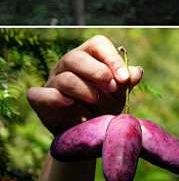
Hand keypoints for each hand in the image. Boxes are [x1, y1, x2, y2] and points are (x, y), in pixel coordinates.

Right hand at [27, 35, 142, 134]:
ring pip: (65, 77)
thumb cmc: (101, 111)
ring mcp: (52, 81)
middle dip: (97, 72)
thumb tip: (136, 71)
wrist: (86, 137)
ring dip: (84, 89)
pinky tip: (69, 104)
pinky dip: (55, 98)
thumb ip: (127, 83)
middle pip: (76, 56)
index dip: (111, 58)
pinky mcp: (40, 99)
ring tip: (94, 100)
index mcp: (88, 58)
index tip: (124, 78)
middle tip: (111, 88)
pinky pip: (40, 94)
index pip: (97, 43)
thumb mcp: (119, 97)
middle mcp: (67, 65)